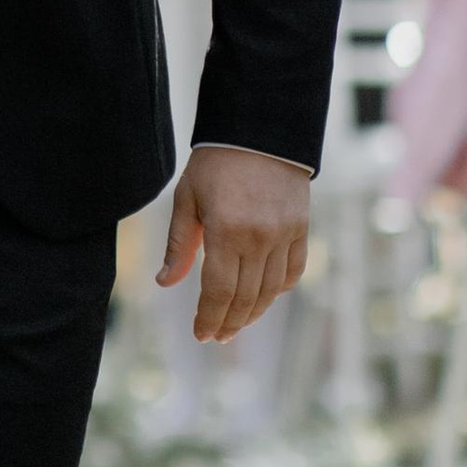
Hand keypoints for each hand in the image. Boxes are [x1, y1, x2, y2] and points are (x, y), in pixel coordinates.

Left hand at [158, 143, 310, 342]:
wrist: (261, 130)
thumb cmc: (215, 163)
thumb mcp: (187, 199)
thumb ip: (179, 245)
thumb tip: (165, 283)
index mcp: (227, 231)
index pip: (219, 292)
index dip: (209, 318)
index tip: (200, 334)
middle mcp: (260, 238)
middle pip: (245, 298)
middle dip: (229, 323)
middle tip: (216, 337)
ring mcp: (285, 235)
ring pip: (270, 291)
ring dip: (252, 313)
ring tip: (235, 324)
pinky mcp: (301, 229)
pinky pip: (292, 272)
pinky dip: (277, 290)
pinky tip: (262, 297)